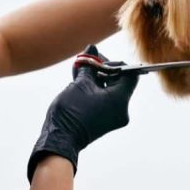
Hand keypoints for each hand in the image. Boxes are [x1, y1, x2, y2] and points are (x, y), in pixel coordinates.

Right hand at [27, 45, 139, 182]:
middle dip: (102, 69)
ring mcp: (114, 117)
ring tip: (80, 70)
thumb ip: (89, 66)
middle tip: (87, 61)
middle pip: (120, 81)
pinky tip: (81, 81)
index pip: (129, 74)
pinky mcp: (105, 120)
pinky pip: (105, 99)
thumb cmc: (70, 112)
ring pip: (110, 89)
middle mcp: (122, 110)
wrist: (60, 140)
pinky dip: (95, 89)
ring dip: (96, 78)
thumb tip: (92, 49)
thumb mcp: (80, 84)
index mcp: (120, 100)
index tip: (98, 61)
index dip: (115, 63)